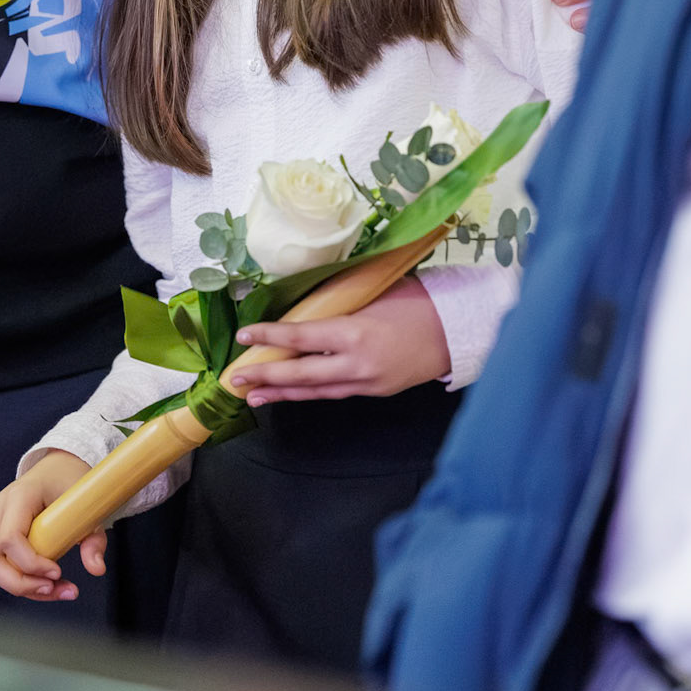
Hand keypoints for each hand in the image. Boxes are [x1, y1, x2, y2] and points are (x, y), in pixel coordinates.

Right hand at [0, 451, 99, 600]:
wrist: (58, 466)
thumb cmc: (71, 481)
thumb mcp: (87, 504)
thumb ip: (93, 537)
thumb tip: (97, 569)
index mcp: (20, 494)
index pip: (10, 538)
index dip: (30, 563)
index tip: (57, 572)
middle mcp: (0, 507)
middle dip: (19, 584)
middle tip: (52, 588)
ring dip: (21, 587)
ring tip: (55, 590)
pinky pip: (1, 564)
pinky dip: (22, 580)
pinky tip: (48, 584)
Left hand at [228, 278, 449, 405]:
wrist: (455, 333)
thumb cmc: (416, 302)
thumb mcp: (374, 294)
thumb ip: (340, 306)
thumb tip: (307, 305)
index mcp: (355, 334)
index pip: (301, 338)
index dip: (270, 338)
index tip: (244, 335)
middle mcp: (356, 365)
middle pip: (302, 376)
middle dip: (266, 378)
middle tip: (235, 379)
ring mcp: (366, 383)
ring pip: (315, 391)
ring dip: (282, 394)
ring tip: (254, 396)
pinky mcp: (374, 392)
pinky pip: (335, 393)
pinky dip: (311, 392)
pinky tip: (294, 393)